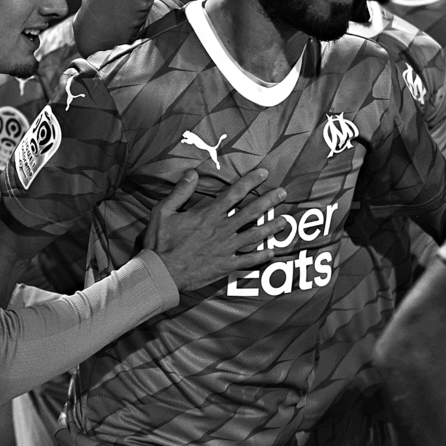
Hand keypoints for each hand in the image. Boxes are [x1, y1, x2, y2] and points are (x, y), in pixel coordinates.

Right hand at [144, 168, 287, 289]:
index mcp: (208, 214)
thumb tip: (192, 172)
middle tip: (283, 193)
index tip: (264, 173)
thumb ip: (180, 191)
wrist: (161, 273)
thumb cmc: (160, 242)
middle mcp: (222, 229)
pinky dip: (261, 257)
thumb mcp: (164, 211)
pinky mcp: (225, 265)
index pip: (234, 193)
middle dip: (268, 201)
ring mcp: (226, 248)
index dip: (250, 181)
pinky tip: (272, 252)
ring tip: (285, 221)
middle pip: (250, 212)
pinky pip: (248, 261)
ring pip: (254, 235)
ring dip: (271, 227)